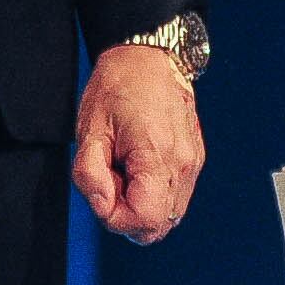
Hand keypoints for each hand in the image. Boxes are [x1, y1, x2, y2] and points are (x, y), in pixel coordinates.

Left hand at [74, 44, 204, 244]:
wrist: (148, 57)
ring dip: (140, 205)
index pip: (143, 221)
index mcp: (158, 157)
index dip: (114, 216)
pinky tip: (138, 165)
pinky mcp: (194, 160)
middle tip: (111, 178)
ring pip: (167, 216)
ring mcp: (192, 164)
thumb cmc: (118, 87)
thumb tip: (102, 206)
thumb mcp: (90, 129)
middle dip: (126, 214)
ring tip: (124, 168)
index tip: (101, 188)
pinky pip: (174, 197)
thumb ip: (90, 174)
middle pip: (157, 226)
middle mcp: (183, 165)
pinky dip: (153, 193)